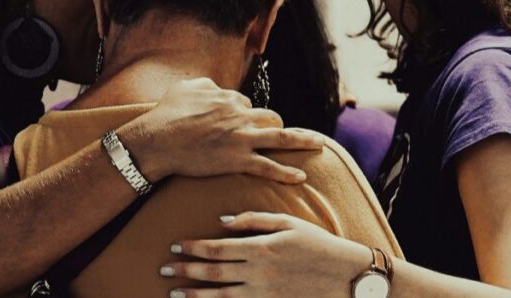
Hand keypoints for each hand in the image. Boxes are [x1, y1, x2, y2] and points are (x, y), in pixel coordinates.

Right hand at [119, 78, 324, 184]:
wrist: (157, 140)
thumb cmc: (166, 114)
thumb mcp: (184, 88)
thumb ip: (204, 84)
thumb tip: (215, 86)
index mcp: (227, 98)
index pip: (246, 103)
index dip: (243, 114)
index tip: (239, 124)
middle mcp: (239, 115)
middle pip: (269, 117)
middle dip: (276, 125)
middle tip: (283, 133)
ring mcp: (241, 138)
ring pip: (280, 137)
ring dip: (302, 140)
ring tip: (319, 144)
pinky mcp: (237, 160)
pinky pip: (268, 166)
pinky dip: (286, 173)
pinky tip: (300, 177)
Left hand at [163, 211, 359, 297]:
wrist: (347, 277)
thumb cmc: (319, 245)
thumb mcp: (289, 223)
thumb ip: (254, 220)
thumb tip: (222, 222)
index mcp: (262, 248)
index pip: (218, 248)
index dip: (194, 248)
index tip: (176, 246)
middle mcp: (259, 273)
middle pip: (213, 273)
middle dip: (185, 270)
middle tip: (163, 268)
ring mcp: (265, 295)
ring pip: (220, 297)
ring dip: (194, 295)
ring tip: (175, 292)